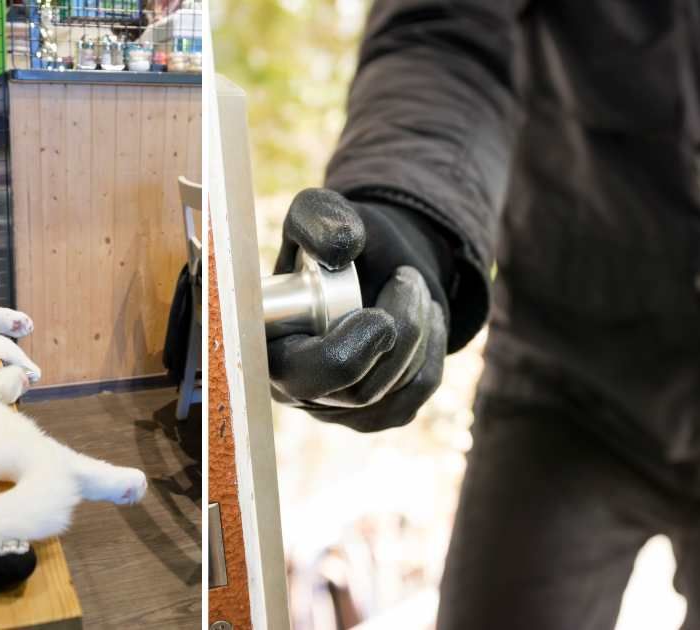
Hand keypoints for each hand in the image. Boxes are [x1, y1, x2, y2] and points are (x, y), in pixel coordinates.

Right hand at [267, 189, 449, 430]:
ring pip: (395, 392)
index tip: (380, 315)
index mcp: (269, 349)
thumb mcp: (320, 213)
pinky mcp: (376, 414)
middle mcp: (296, 389)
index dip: (346, 354)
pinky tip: (423, 317)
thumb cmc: (338, 241)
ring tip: (411, 285)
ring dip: (419, 331)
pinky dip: (431, 349)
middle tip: (409, 281)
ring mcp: (337, 409)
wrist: (374, 261)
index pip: (304, 377)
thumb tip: (340, 251)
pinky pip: (417, 393)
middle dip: (399, 335)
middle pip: (358, 392)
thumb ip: (318, 219)